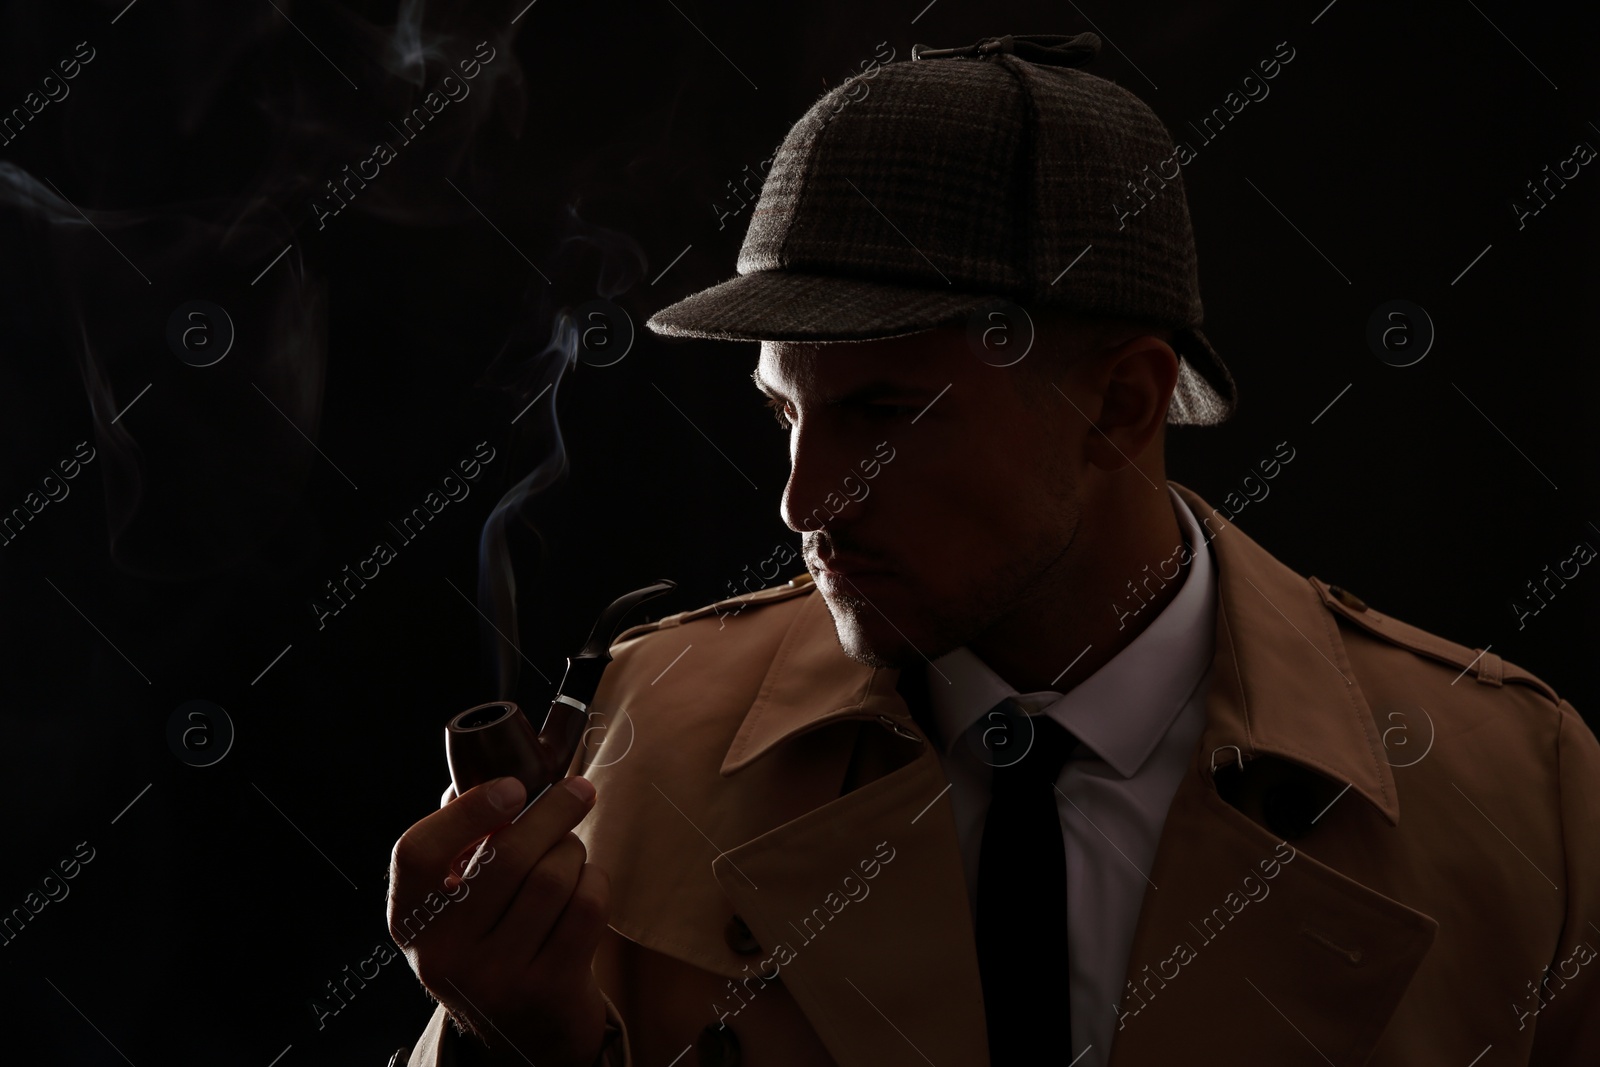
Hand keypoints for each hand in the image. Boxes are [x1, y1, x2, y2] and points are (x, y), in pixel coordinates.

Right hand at [388, 774, 609, 1066]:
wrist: (522, 1031)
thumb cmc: (491, 940)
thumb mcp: (457, 902)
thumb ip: (462, 840)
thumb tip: (489, 771)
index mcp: (411, 919)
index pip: (418, 854)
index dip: (467, 811)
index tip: (513, 786)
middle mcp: (443, 954)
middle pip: (505, 858)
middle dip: (552, 812)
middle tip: (578, 790)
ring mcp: (495, 978)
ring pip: (552, 878)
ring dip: (573, 851)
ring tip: (570, 853)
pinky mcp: (547, 989)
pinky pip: (585, 907)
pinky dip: (594, 882)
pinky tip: (584, 885)